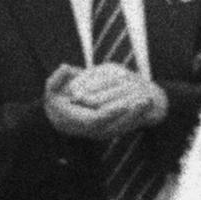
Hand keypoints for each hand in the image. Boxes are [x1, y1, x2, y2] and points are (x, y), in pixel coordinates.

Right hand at [45, 61, 159, 135]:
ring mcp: (103, 132)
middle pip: (115, 125)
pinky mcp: (111, 129)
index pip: (96, 120)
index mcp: (78, 122)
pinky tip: (148, 103)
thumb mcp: (51, 89)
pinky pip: (127, 124)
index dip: (111, 112)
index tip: (125, 103)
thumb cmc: (55, 101)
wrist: (59, 118)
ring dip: (138, 114)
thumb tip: (65, 68)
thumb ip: (56, 79)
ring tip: (149, 99)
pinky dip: (138, 116)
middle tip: (146, 99)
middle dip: (131, 113)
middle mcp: (92, 131)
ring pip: (123, 126)